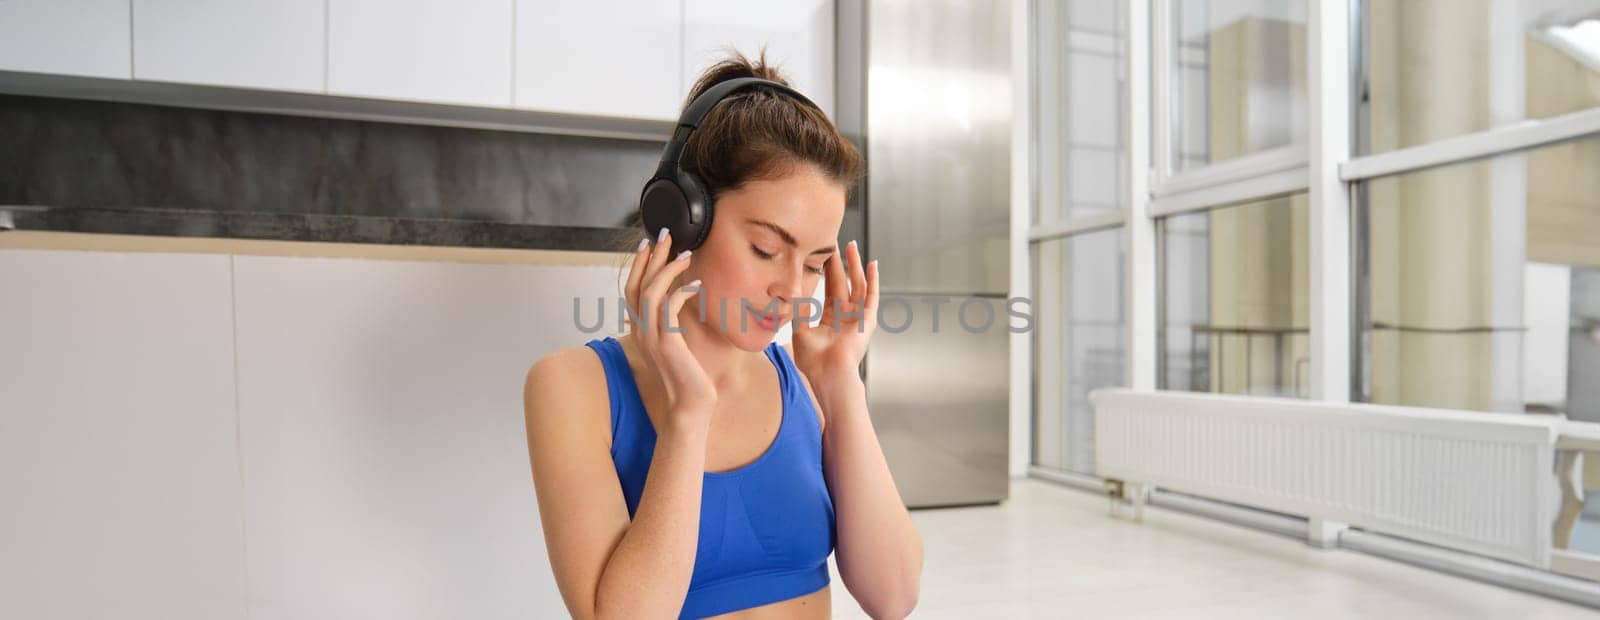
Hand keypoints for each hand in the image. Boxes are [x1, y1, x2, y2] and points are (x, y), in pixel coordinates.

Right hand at [624, 229, 717, 430]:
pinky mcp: (668, 344)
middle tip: (665, 235)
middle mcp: (641, 332)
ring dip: (669, 270)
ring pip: (652, 293)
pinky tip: (696, 285)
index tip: (650, 244)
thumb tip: (676, 301)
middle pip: (638, 285)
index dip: (639, 265)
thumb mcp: (674, 346)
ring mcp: (652, 338)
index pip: (632, 289)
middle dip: (652, 257)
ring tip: (686, 255)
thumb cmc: (687, 378)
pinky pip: (669, 309)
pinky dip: (681, 292)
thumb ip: (669, 324)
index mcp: (640, 330)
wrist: (689, 408)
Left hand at [792, 240, 878, 381]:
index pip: (830, 288)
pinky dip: (873, 280)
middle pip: (844, 282)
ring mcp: (858, 317)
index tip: (821, 253)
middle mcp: (846, 315)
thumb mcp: (800, 330)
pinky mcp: (867, 319)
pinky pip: (872, 295)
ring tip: (851, 246)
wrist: (827, 373)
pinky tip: (873, 264)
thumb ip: (798, 311)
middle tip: (835, 242)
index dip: (826, 271)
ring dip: (855, 265)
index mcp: (831, 319)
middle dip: (839, 262)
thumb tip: (787, 293)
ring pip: (858, 284)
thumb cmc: (813, 360)